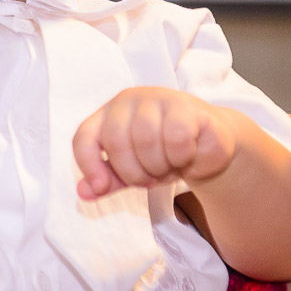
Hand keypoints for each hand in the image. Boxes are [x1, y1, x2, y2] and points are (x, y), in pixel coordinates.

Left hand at [73, 88, 237, 199]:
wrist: (207, 145)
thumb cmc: (164, 153)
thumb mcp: (132, 171)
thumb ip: (108, 180)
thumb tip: (82, 192)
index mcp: (109, 114)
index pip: (85, 138)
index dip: (89, 166)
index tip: (102, 187)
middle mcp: (129, 100)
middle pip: (116, 142)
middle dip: (133, 172)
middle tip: (151, 179)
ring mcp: (158, 98)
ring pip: (146, 140)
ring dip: (159, 167)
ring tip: (169, 167)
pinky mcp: (186, 105)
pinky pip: (176, 137)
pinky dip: (181, 157)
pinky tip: (187, 156)